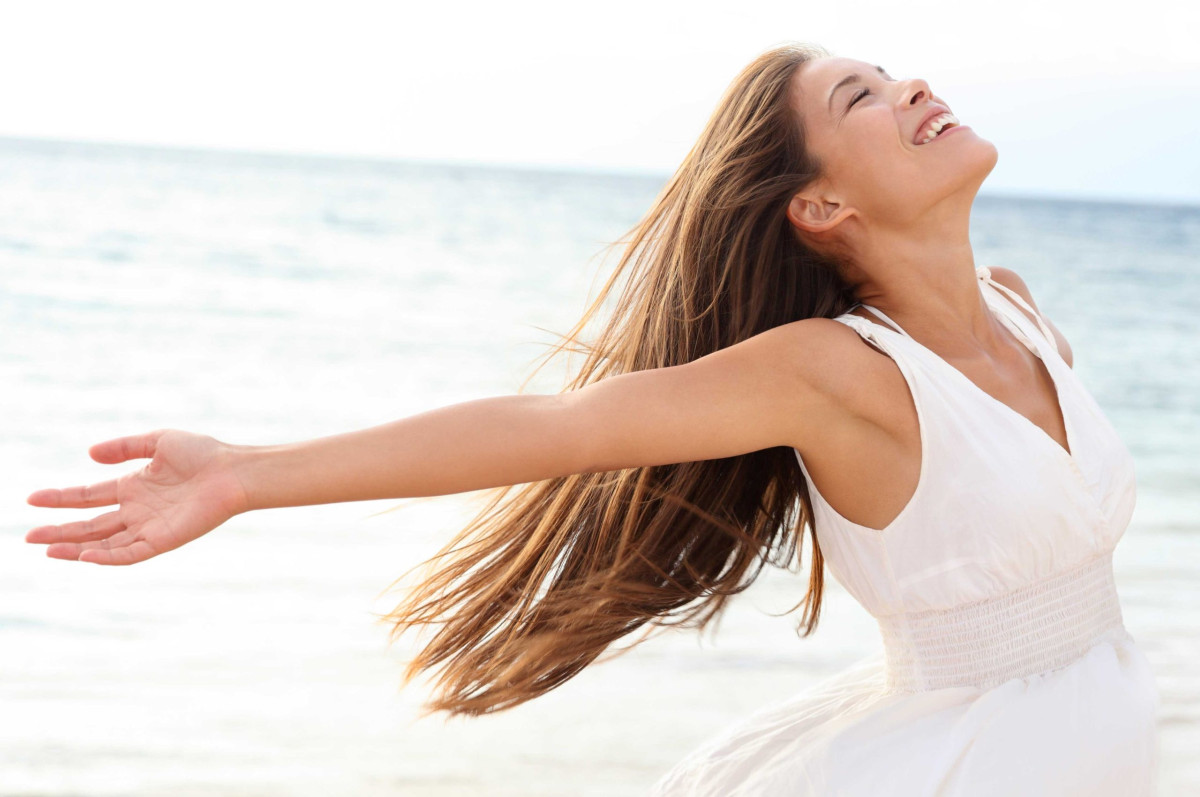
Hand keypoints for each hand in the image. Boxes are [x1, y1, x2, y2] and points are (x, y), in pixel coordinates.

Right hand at [24, 429, 250, 565]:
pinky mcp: (163, 540)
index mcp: (133, 486)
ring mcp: (149, 527)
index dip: (60, 499)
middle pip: (90, 525)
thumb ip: (124, 447)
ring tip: (47, 549)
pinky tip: (85, 555)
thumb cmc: (203, 453)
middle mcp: (137, 510)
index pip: (88, 497)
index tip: (32, 498)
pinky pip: (130, 553)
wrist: (233, 471)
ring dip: (75, 548)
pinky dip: (107, 557)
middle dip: (59, 532)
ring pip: (104, 543)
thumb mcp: (158, 442)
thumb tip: (90, 454)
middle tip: (29, 536)